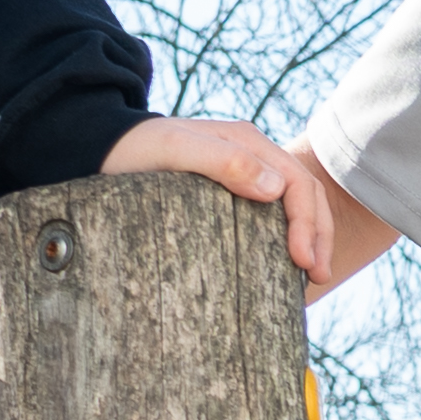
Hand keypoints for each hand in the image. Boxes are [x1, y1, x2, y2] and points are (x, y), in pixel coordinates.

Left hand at [104, 115, 396, 298]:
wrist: (101, 150)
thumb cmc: (134, 150)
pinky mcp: (230, 196)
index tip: (303, 261)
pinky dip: (286, 240)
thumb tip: (275, 188)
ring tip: (310, 278)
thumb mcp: (174, 150)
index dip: (308, 222)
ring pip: (293, 206)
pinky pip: (271, 216)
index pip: (298, 181)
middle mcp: (253, 157)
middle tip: (317, 276)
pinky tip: (283, 266)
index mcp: (248, 142)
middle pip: (305, 194)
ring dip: (309, 238)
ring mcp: (244, 176)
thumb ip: (222, 162)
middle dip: (318, 235)